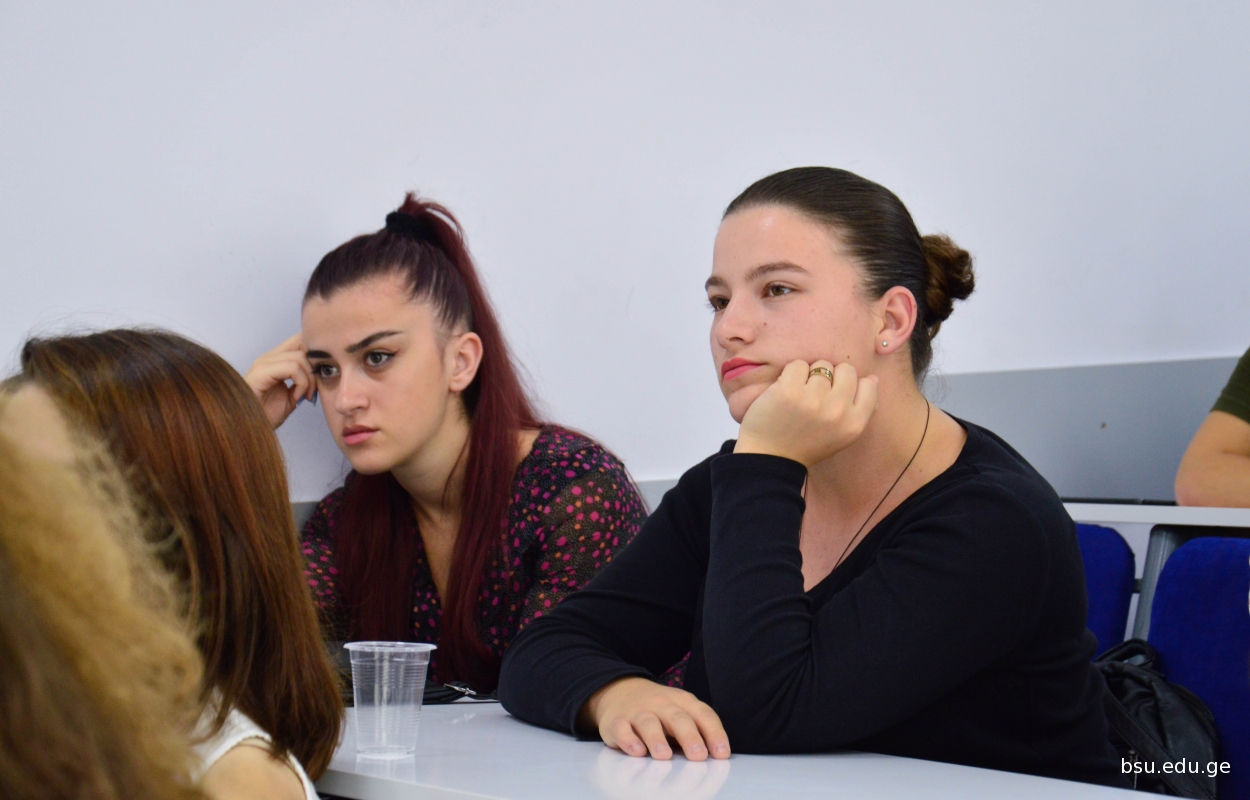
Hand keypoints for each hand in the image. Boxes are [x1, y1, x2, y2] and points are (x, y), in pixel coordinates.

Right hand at [242, 333, 315, 429]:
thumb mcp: (292, 395)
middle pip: (302, 342)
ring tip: (305, 396)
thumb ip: (305, 380)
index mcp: (275, 359)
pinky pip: (292, 368)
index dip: (316, 353)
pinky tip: (296, 397)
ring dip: (309, 379)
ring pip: (300, 357)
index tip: (321, 376)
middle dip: (315, 365)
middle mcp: (268, 357)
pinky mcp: (261, 372)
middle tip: (316, 387)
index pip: (300, 340)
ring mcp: (263, 363)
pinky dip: (301, 383)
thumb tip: (322, 373)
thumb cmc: (267, 415)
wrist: (249, 429)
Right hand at [579, 677, 729, 760]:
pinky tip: (637, 751)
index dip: (714, 733)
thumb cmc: (657, 708)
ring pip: (648, 723)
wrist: (618, 691)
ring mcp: (638, 712)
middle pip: (677, 718)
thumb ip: (696, 728)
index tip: (722, 754)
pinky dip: (629, 741)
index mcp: (682, 701)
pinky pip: (622, 730)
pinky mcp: (616, 722)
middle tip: (698, 755)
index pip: (702, 714)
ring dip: (657, 739)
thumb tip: (716, 755)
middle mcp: (661, 704)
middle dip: (689, 737)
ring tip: (664, 756)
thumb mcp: (679, 710)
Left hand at [734, 360, 877, 466]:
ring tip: (799, 395)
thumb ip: (862, 409)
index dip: (851, 385)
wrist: (769, 456)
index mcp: (855, 424)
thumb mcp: (842, 435)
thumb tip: (874, 378)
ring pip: (821, 365)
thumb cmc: (806, 444)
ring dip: (809, 376)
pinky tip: (785, 390)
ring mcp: (813, 399)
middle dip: (832, 377)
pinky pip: (797, 364)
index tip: (835, 395)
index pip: (868, 386)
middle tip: (816, 394)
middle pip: (846, 370)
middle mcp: (838, 411)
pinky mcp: (789, 390)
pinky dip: (790, 374)